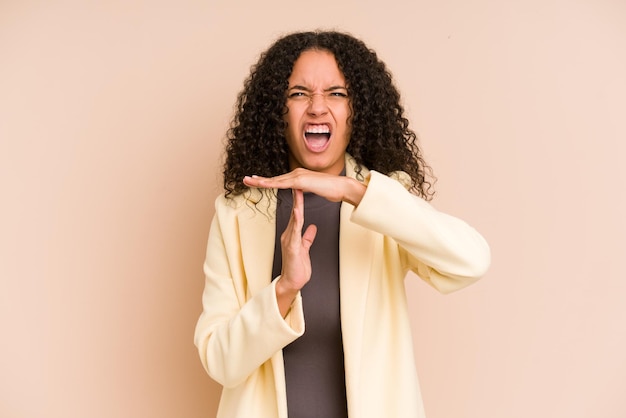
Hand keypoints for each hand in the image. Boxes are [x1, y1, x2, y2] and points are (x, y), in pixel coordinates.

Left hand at [243, 168, 365, 205]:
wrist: (342, 187)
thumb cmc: (332, 189)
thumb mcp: (314, 189)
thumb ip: (305, 188)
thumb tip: (301, 189)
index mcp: (299, 176)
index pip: (279, 180)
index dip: (266, 181)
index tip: (255, 181)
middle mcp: (296, 173)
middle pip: (273, 178)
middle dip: (258, 180)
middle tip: (245, 180)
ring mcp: (297, 176)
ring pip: (275, 180)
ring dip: (260, 181)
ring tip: (248, 181)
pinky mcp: (300, 181)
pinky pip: (281, 184)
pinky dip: (269, 184)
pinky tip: (260, 184)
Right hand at [274, 188, 316, 316]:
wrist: (292, 282)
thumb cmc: (297, 267)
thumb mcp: (305, 249)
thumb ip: (308, 237)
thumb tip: (312, 227)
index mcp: (292, 234)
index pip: (297, 214)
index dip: (300, 201)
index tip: (302, 187)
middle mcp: (289, 234)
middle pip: (295, 213)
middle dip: (296, 197)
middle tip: (298, 181)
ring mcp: (289, 240)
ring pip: (294, 219)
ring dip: (297, 205)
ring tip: (298, 191)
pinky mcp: (292, 247)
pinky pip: (295, 232)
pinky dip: (297, 221)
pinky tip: (298, 211)